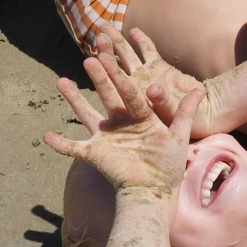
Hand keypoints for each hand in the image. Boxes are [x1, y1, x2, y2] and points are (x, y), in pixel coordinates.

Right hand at [44, 54, 204, 192]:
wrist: (154, 191)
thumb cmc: (168, 165)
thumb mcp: (178, 135)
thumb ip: (186, 112)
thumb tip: (201, 89)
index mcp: (138, 116)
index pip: (129, 90)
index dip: (121, 73)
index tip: (113, 55)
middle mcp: (119, 123)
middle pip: (106, 95)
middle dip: (99, 78)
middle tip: (89, 57)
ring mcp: (105, 137)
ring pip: (85, 113)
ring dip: (73, 98)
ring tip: (60, 80)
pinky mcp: (95, 154)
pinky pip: (73, 149)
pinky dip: (59, 144)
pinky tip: (45, 136)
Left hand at [96, 28, 213, 135]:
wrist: (204, 113)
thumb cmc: (188, 122)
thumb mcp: (176, 115)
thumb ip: (164, 102)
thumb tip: (152, 90)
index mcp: (135, 103)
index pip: (119, 85)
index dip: (106, 72)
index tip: (96, 59)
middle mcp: (136, 87)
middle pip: (117, 67)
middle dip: (107, 52)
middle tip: (98, 38)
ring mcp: (145, 75)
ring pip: (127, 56)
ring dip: (117, 42)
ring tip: (105, 28)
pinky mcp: (157, 66)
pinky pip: (147, 50)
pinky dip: (140, 40)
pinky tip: (133, 31)